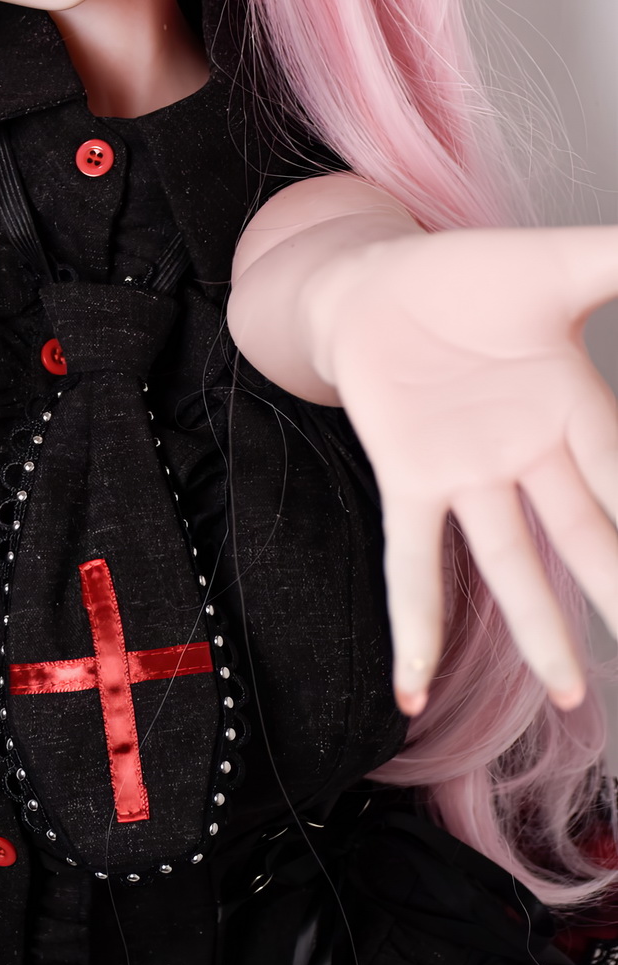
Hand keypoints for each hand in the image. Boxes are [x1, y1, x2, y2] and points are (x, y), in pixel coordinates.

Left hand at [309, 225, 617, 714]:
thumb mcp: (562, 265)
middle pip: (592, 539)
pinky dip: (414, 625)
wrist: (373, 280)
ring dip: (541, 632)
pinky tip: (411, 689)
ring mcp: (469, 473)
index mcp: (577, 410)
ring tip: (567, 698)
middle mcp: (531, 456)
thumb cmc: (471, 278)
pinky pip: (412, 562)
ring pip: (515, 566)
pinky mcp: (409, 477)